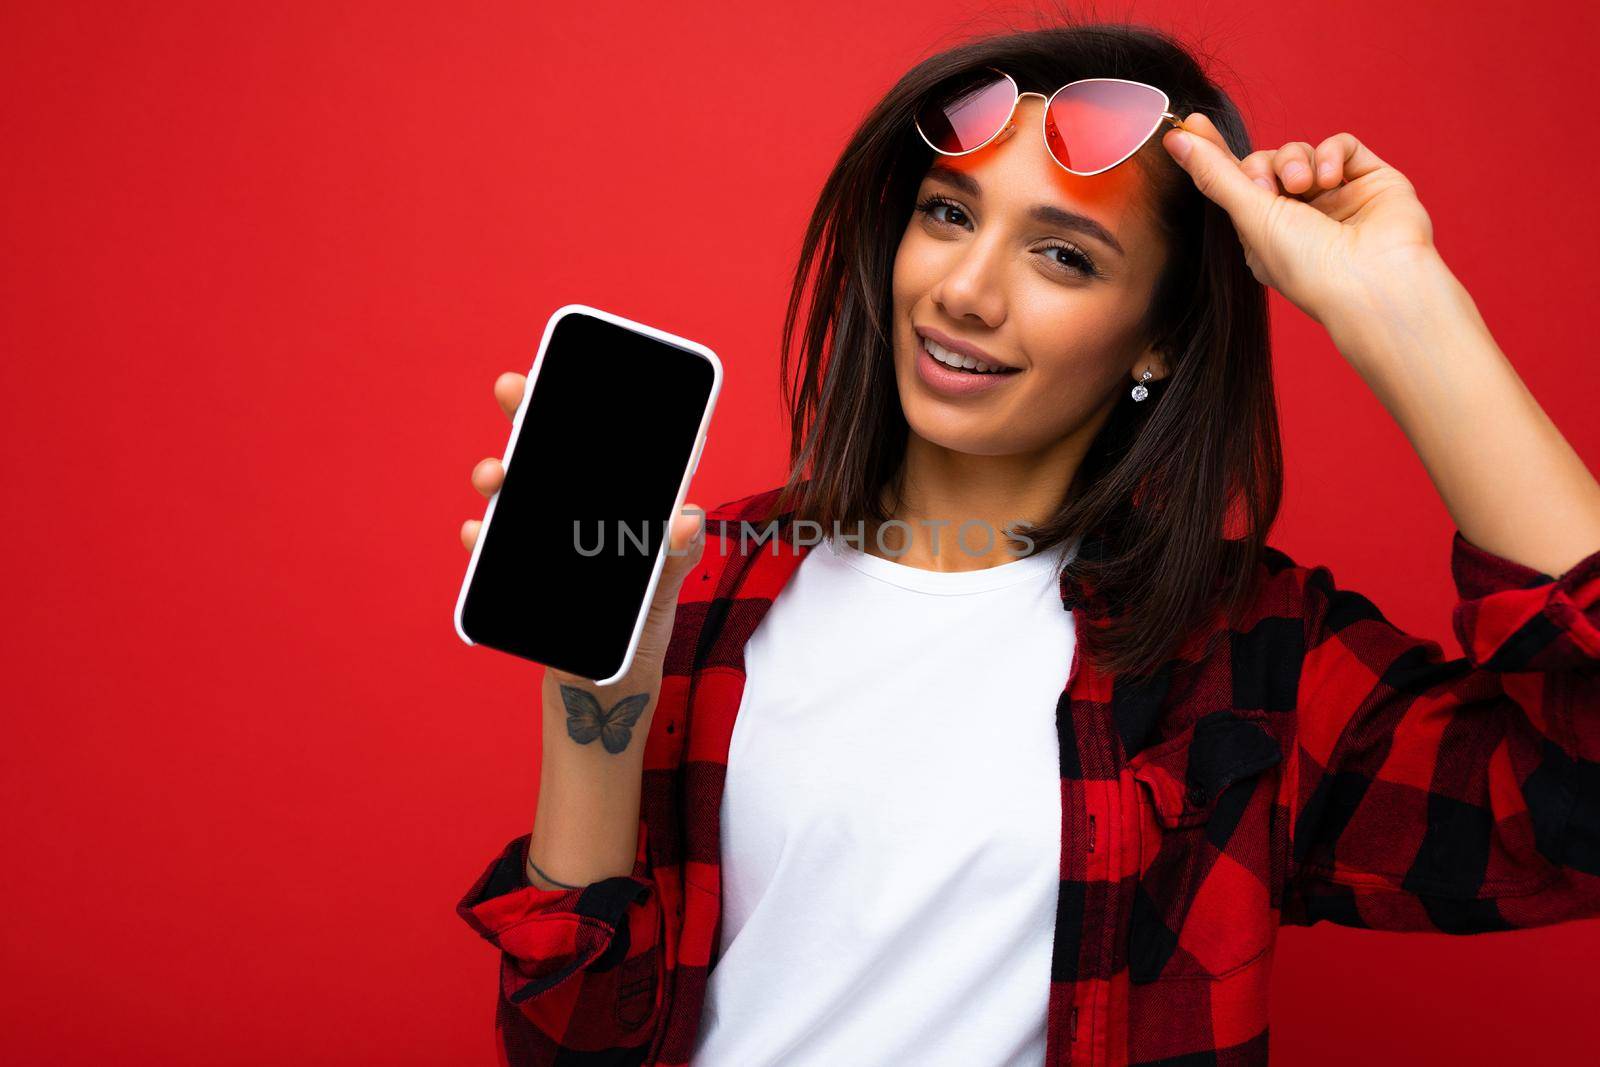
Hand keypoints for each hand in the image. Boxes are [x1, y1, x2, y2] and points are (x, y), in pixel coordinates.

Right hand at [462, 371, 707, 678]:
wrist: (609, 683)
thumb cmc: (640, 623)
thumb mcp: (667, 585)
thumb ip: (676, 552)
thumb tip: (686, 517)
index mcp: (609, 502)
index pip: (591, 442)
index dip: (576, 403)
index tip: (564, 368)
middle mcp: (567, 511)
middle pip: (542, 452)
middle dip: (525, 413)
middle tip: (514, 388)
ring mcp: (538, 540)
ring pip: (510, 493)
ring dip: (497, 474)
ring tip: (496, 474)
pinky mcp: (515, 576)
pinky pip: (489, 547)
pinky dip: (480, 535)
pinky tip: (478, 532)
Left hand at [1161, 113, 1437, 324]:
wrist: (1375, 282)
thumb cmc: (1307, 266)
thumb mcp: (1250, 217)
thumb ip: (1215, 174)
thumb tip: (1174, 139)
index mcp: (1264, 234)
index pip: (1231, 184)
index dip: (1211, 154)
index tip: (1189, 124)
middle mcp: (1298, 216)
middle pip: (1264, 163)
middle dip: (1263, 167)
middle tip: (1269, 190)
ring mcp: (1335, 198)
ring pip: (1300, 151)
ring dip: (1296, 161)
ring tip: (1303, 186)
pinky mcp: (1370, 181)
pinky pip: (1340, 145)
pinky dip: (1331, 154)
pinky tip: (1331, 178)